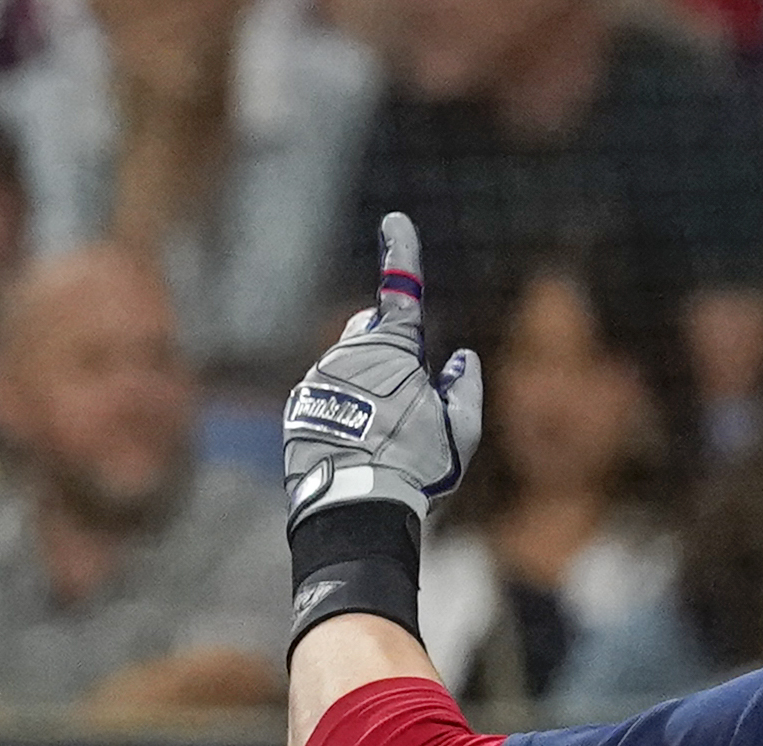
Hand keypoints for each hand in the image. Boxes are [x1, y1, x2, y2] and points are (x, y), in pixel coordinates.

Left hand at [284, 213, 481, 532]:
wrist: (354, 505)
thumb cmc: (416, 466)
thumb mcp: (461, 432)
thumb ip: (464, 389)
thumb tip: (461, 360)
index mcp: (393, 351)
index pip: (401, 293)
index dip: (401, 256)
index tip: (395, 224)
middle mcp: (348, 354)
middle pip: (372, 333)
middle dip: (391, 350)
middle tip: (413, 399)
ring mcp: (318, 378)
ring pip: (348, 366)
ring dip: (369, 389)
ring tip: (387, 441)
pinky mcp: (298, 404)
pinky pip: (327, 395)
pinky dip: (345, 412)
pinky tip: (360, 449)